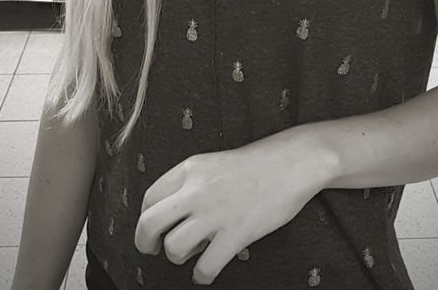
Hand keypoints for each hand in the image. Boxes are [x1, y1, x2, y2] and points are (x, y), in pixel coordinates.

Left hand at [134, 130, 317, 283]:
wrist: (292, 162)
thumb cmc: (256, 164)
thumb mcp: (213, 164)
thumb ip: (191, 184)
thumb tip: (174, 216)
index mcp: (189, 169)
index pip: (149, 198)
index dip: (145, 219)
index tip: (153, 230)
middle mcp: (196, 190)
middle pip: (149, 222)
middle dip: (145, 242)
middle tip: (152, 250)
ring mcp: (215, 213)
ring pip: (173, 247)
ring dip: (178, 257)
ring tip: (192, 254)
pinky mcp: (236, 233)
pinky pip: (205, 267)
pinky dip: (202, 275)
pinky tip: (207, 271)